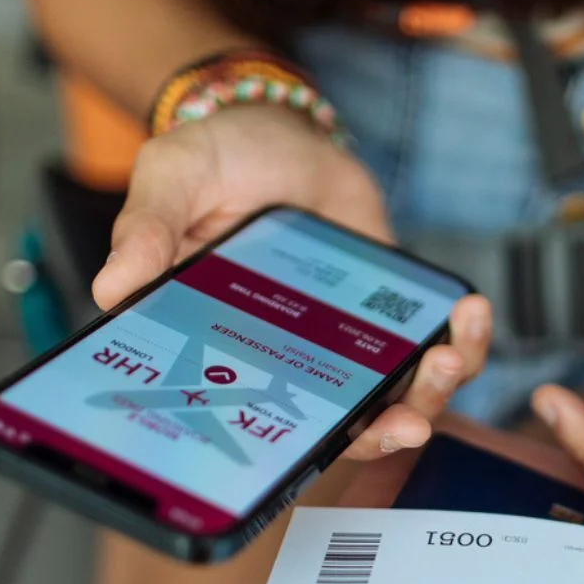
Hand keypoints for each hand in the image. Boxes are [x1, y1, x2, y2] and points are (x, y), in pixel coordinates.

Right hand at [94, 104, 490, 458]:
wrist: (278, 127)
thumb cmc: (216, 161)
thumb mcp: (171, 177)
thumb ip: (148, 229)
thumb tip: (113, 287)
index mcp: (225, 353)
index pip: (255, 426)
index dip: (290, 456)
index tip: (323, 451)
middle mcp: (289, 361)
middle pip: (342, 428)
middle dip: (383, 434)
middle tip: (409, 421)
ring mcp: (346, 342)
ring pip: (397, 397)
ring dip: (433, 393)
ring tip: (449, 354)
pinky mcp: (390, 315)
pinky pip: (434, 346)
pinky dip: (463, 340)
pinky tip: (470, 310)